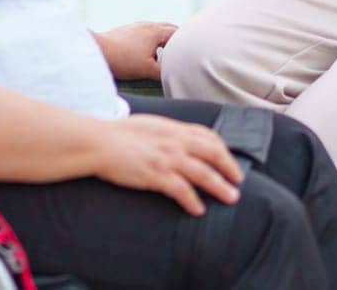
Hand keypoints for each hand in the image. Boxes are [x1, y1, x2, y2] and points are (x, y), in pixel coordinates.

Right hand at [91, 115, 243, 215]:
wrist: (98, 142)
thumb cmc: (117, 135)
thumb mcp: (148, 126)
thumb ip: (165, 133)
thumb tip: (174, 139)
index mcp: (172, 128)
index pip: (207, 135)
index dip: (221, 148)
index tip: (228, 159)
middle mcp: (174, 141)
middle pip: (212, 152)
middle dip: (229, 167)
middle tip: (238, 181)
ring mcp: (167, 158)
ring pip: (203, 173)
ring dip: (220, 186)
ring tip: (231, 198)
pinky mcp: (156, 175)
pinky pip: (182, 190)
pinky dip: (193, 201)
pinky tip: (198, 210)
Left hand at [94, 21, 176, 80]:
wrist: (97, 50)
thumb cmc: (123, 60)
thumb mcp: (147, 70)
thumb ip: (163, 72)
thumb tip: (174, 76)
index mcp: (155, 32)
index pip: (177, 33)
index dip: (184, 43)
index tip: (188, 53)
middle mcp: (147, 25)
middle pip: (168, 28)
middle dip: (175, 39)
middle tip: (179, 51)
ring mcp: (136, 26)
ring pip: (155, 29)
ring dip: (162, 39)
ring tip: (163, 53)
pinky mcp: (126, 30)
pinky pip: (144, 32)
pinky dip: (150, 40)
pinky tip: (144, 52)